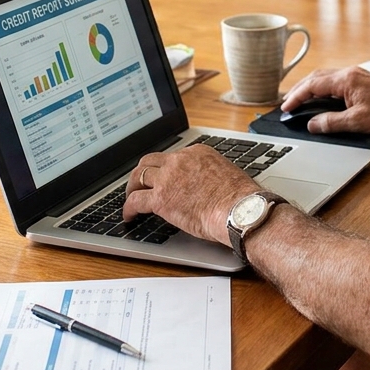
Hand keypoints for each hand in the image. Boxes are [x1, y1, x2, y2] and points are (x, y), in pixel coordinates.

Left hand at [122, 145, 259, 242]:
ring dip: (131, 188)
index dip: (164, 168)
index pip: (172, 156)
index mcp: (197, 153)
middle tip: (138, 183)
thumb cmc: (240, 199)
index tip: (162, 177)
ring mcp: (168, 178)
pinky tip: (129, 216)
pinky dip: (129, 208)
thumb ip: (210, 177)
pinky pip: (135, 201)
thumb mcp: (225, 176)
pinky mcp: (160, 198)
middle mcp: (180, 160)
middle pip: (150, 161)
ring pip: (138, 177)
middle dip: (141, 172)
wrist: (239, 210)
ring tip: (130, 198)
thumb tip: (207, 189)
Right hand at [282, 66, 369, 134]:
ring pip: (325, 77)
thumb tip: (312, 124)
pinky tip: (322, 97)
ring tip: (300, 100)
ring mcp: (356, 75)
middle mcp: (349, 73)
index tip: (285, 107)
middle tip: (288, 103)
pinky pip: (335, 80)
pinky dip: (323, 88)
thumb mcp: (357, 122)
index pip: (312, 85)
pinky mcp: (362, 80)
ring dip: (310, 87)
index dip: (296, 96)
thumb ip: (331, 122)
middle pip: (316, 77)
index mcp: (345, 80)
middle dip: (299, 90)